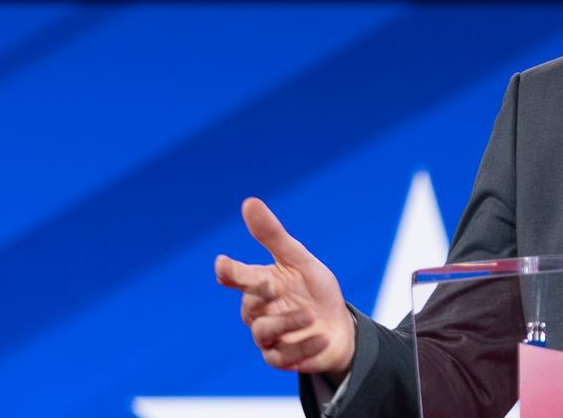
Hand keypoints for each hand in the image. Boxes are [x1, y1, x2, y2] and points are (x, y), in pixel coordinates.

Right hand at [215, 197, 356, 379]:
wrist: (339, 326)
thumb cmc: (315, 290)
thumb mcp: (299, 260)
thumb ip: (273, 236)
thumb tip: (248, 202)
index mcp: (260, 284)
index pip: (236, 277)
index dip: (229, 271)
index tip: (223, 265)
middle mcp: (259, 311)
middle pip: (249, 305)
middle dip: (260, 295)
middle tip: (273, 286)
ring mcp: (267, 337)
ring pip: (262, 331)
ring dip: (286, 321)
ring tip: (309, 314)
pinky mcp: (280, 359)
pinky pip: (282, 357)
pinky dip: (303, 345)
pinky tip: (321, 336)